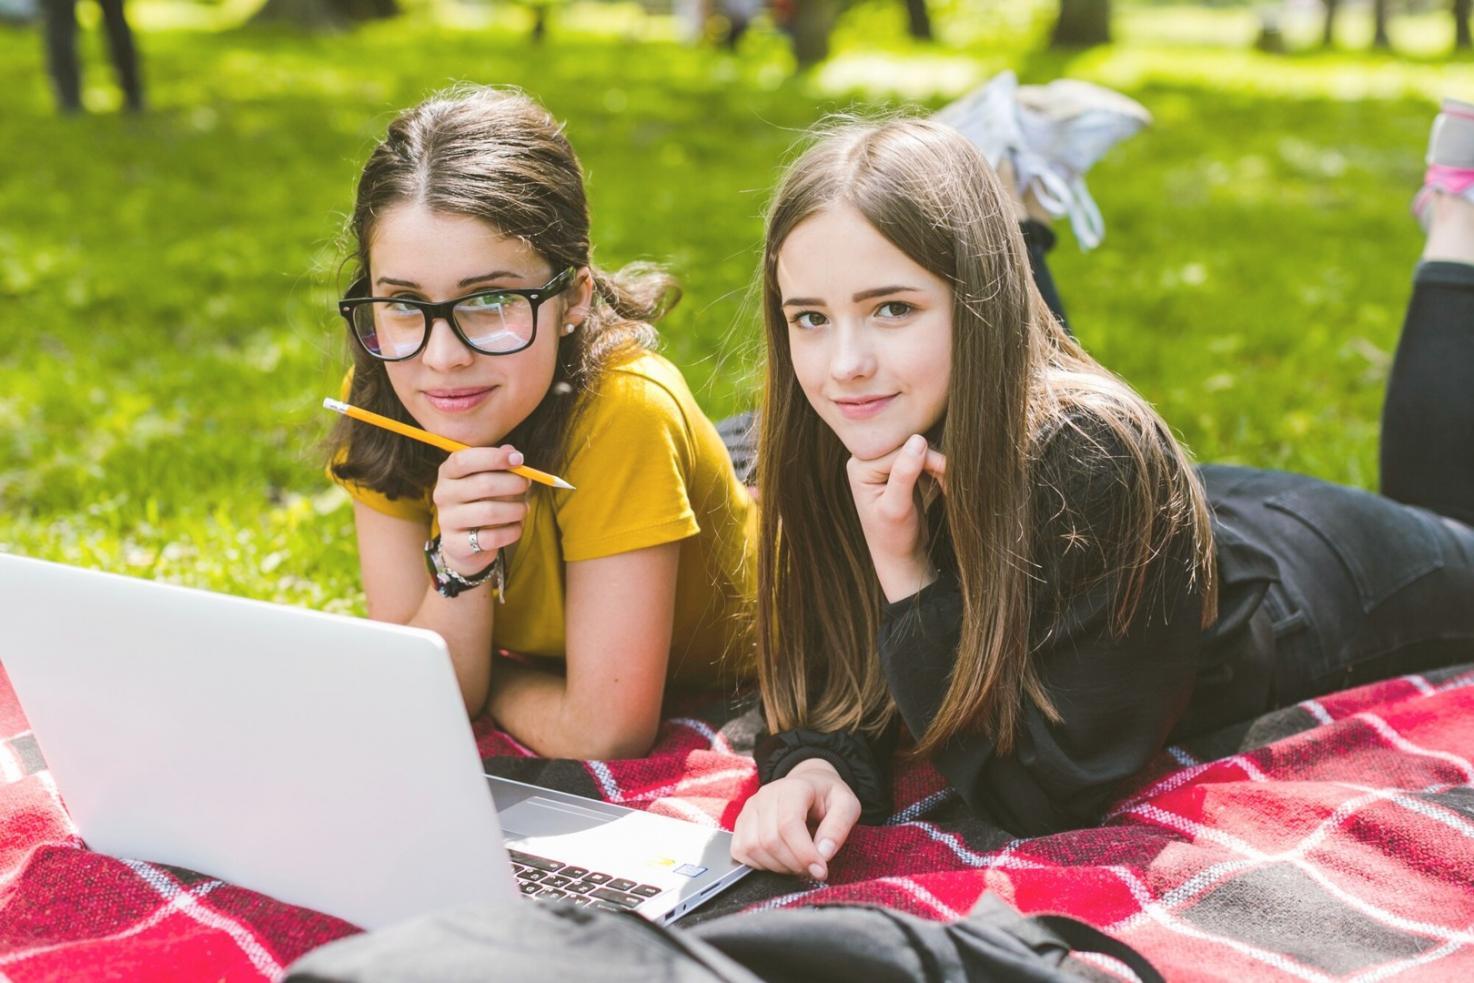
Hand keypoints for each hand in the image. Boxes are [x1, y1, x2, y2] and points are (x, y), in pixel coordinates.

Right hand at [432, 445, 530, 577]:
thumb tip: (512, 452)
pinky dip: (512, 531)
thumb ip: (499, 464)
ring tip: (523, 509)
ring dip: (516, 509)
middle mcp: (443, 494)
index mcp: (448, 473)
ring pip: (490, 512)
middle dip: (513, 484)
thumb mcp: (487, 478)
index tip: (519, 459)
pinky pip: (492, 537)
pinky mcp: (456, 544)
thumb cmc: (480, 501)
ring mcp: (447, 520)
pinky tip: (516, 527)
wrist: (464, 542)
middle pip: (483, 484)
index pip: (463, 460)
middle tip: (527, 485)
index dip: (494, 457)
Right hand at [731, 758, 860, 881]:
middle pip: (770, 840)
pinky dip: (760, 864)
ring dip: (778, 866)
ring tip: (798, 863)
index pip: (788, 824)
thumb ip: (839, 827)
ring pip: (753, 848)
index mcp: (793, 788)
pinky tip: (779, 860)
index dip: (804, 853)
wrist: (810, 786)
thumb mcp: (847, 805)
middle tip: (812, 868)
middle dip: (794, 863)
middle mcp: (765, 795)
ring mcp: (749, 809)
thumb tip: (823, 854)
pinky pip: (741, 851)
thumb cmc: (827, 797)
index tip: (821, 870)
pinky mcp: (741, 823)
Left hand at [846, 433, 947, 602]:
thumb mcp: (897, 507)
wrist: (899, 557)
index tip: (947, 473)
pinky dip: (936, 470)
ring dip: (938, 466)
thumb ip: (904, 474)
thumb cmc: (894, 538)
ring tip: (948, 488)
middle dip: (933, 461)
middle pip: (908, 446)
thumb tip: (918, 440)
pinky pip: (922, 458)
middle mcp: (869, 461)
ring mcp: (884, 464)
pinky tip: (944, 486)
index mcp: (860, 467)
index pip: (898, 449)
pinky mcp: (899, 470)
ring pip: (919, 450)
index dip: (925, 457)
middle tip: (950, 483)